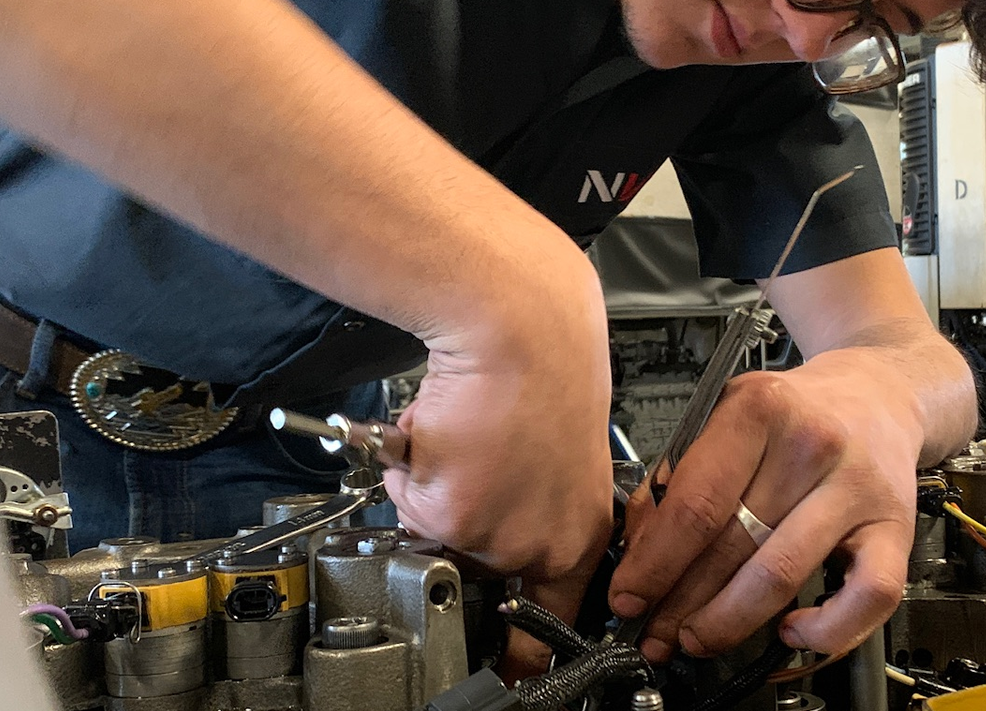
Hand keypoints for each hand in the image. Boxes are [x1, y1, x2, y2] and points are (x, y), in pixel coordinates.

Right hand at [382, 246, 614, 677]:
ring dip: (433, 488)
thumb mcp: (564, 453)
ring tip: (466, 433)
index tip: (510, 664)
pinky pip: (406, 499)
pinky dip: (408, 466)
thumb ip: (533, 503)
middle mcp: (538, 545)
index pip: (551, 619)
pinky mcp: (446, 510)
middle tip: (475, 463)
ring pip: (434, 528)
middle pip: (474, 563)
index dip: (523, 647)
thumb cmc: (545, 363)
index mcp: (579, 531)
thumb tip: (497, 518)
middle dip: (459, 521)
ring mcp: (490, 533)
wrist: (517, 320)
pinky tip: (445, 425)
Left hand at [607, 347, 925, 660]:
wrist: (877, 395)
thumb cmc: (795, 412)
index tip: (628, 596)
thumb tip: (642, 552)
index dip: (654, 563)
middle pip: (732, 545)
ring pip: (783, 575)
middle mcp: (813, 445)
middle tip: (653, 631)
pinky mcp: (897, 530)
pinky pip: (868, 598)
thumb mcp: (726, 415)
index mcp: (762, 408)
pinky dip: (826, 630)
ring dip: (729, 622)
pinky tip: (790, 633)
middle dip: (681, 602)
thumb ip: (679, 475)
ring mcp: (858, 490)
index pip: (696, 503)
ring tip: (697, 639)